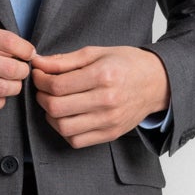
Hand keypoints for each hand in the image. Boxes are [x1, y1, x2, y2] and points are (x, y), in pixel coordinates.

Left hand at [29, 45, 169, 148]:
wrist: (157, 83)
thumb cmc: (127, 64)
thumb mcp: (97, 53)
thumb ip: (65, 60)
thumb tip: (38, 63)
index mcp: (103, 76)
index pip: (57, 85)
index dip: (40, 80)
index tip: (39, 75)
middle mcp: (106, 100)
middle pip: (56, 107)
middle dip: (42, 97)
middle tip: (43, 89)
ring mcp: (109, 120)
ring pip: (63, 127)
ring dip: (51, 116)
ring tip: (54, 103)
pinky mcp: (110, 134)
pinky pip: (76, 141)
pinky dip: (65, 131)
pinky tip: (68, 117)